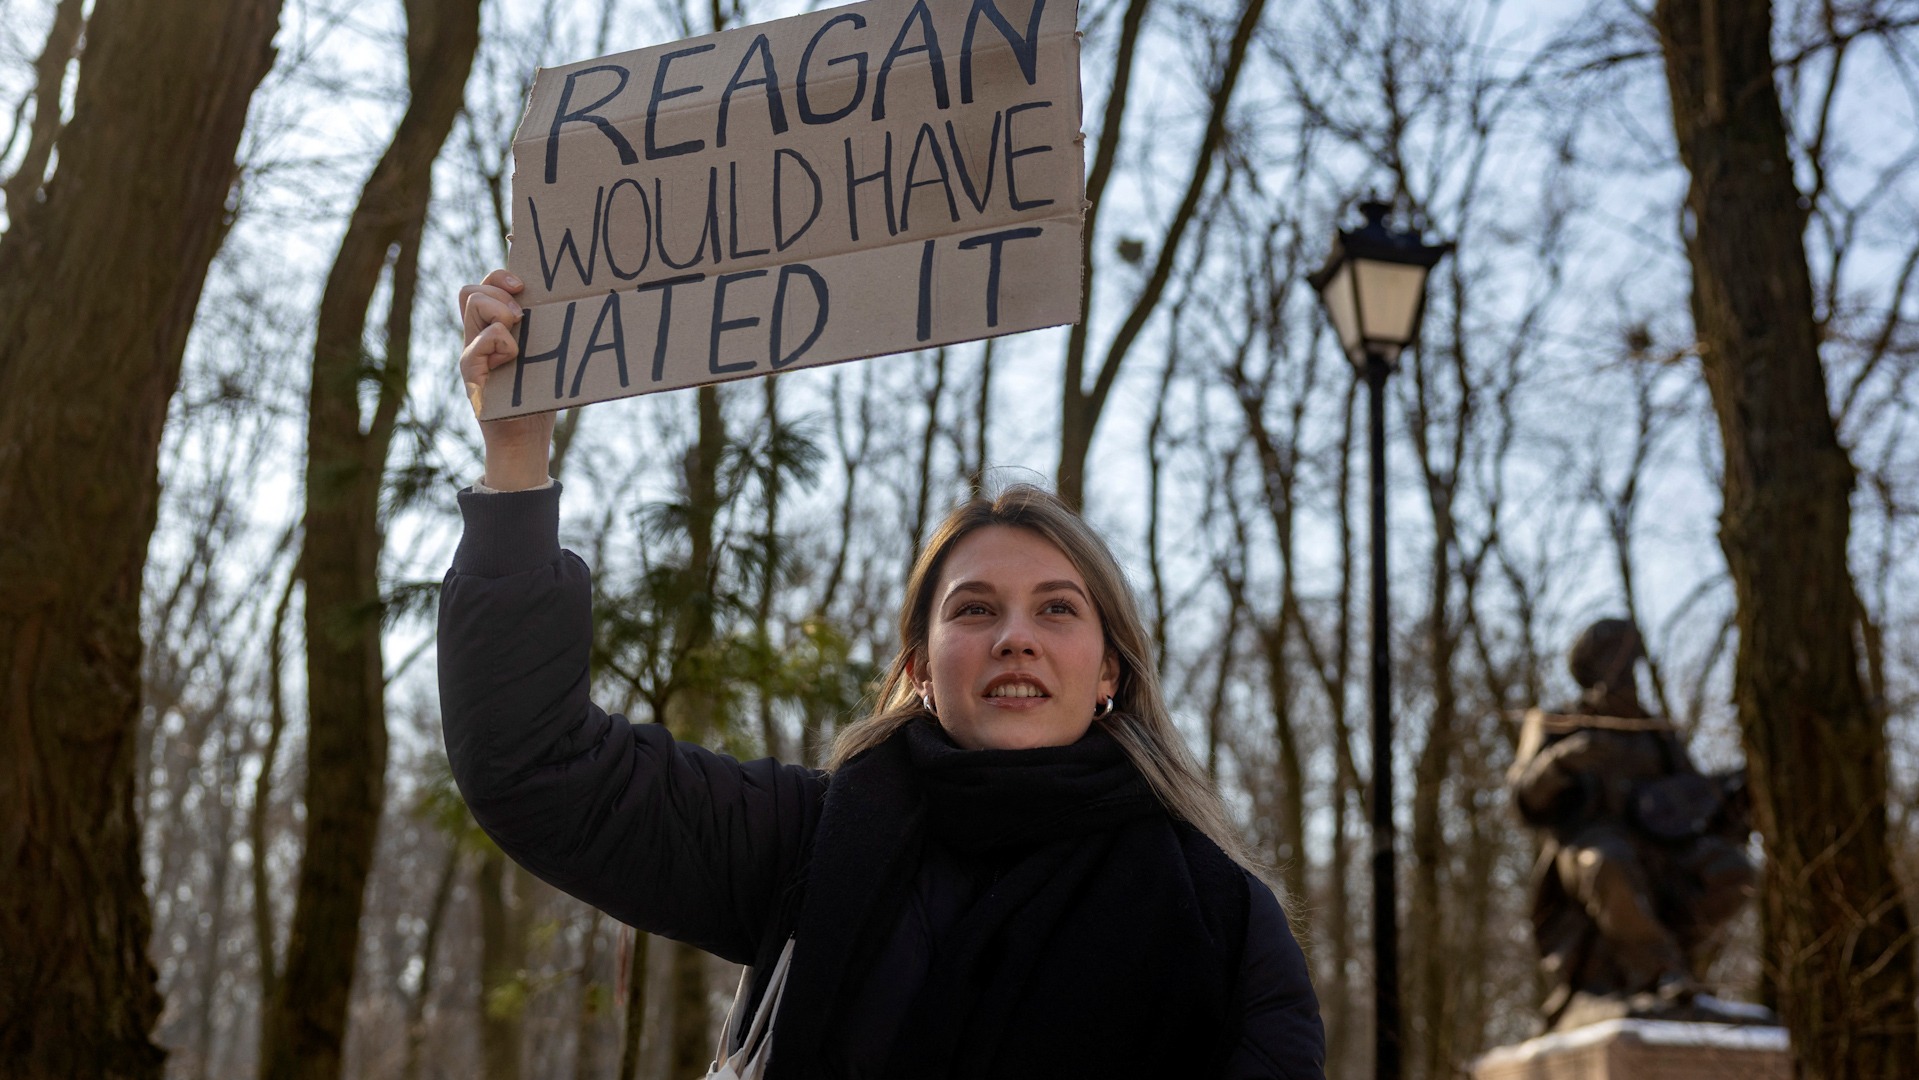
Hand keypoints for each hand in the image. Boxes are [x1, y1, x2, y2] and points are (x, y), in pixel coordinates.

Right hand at [459, 270, 552, 489]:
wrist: (525, 438)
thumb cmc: (540, 396)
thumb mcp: (545, 356)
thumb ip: (545, 331)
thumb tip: (582, 302)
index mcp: (493, 328)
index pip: (486, 286)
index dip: (501, 276)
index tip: (525, 287)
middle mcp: (477, 336)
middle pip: (470, 290)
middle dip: (498, 290)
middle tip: (522, 315)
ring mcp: (471, 352)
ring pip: (471, 303)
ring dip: (499, 311)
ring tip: (517, 334)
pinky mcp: (470, 371)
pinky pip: (479, 341)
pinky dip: (501, 344)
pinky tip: (513, 359)